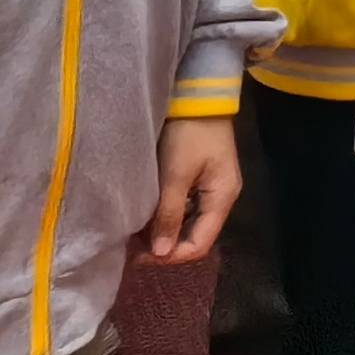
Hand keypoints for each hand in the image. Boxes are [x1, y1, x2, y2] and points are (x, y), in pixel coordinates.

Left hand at [136, 116, 238, 265]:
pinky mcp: (202, 181)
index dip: (170, 256)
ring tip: (135, 232)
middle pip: (195, 237)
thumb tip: (161, 253)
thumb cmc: (188, 135)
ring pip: (189, 225)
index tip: (138, 256)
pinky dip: (166, 217)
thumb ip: (169, 214)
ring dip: (163, 232)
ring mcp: (212, 189)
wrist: (198, 98)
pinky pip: (186, 210)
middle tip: (132, 246)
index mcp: (222, 199)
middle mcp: (222, 199)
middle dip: (165, 246)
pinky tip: (147, 215)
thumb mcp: (175, 175)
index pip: (199, 244)